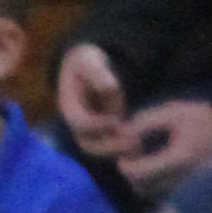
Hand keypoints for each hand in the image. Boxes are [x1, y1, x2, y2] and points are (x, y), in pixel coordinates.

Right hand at [54, 37, 132, 152]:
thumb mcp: (89, 62)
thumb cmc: (87, 63)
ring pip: (100, 150)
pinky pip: (112, 147)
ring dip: (119, 150)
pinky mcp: (105, 133)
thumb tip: (110, 88)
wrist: (88, 68)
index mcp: (69, 107)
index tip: (116, 120)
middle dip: (109, 146)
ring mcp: (91, 131)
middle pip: (88, 144)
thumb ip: (98, 74)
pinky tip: (142, 142)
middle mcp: (77, 124)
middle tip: (131, 140)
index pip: (79, 123)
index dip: (96, 125)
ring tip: (139, 144)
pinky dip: (125, 148)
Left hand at [117, 95, 211, 192]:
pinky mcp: (184, 182)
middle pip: (141, 188)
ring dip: (137, 180)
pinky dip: (148, 182)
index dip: (125, 165)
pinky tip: (147, 165)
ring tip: (137, 162)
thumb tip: (123, 131)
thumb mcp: (172, 112)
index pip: (140, 173)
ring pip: (150, 192)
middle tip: (127, 158)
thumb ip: (145, 121)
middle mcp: (179, 176)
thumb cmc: (201, 117)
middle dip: (129, 175)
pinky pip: (159, 190)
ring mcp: (183, 182)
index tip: (122, 153)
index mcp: (176, 159)